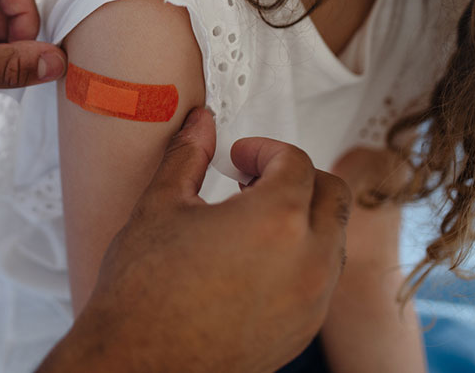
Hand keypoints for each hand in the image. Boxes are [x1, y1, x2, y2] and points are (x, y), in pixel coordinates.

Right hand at [40, 108, 351, 372]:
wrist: (140, 365)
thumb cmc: (144, 295)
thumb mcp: (160, 205)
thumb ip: (188, 156)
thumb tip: (201, 125)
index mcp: (276, 219)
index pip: (295, 161)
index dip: (264, 149)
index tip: (239, 156)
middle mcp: (309, 259)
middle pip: (332, 193)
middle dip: (297, 175)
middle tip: (255, 179)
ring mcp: (312, 298)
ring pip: (334, 236)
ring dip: (304, 215)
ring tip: (253, 220)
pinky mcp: (305, 328)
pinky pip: (323, 276)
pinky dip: (303, 255)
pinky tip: (256, 260)